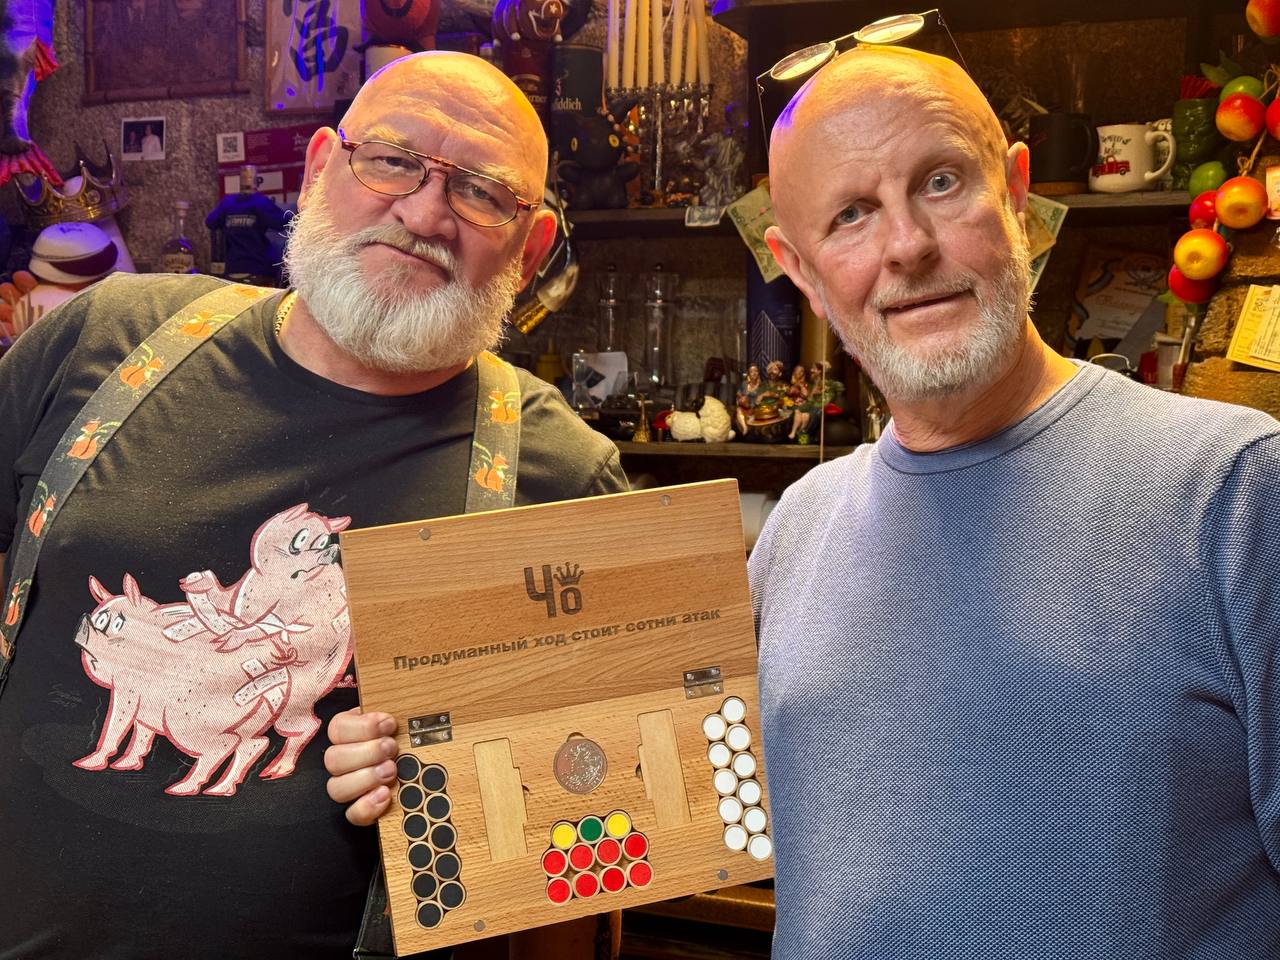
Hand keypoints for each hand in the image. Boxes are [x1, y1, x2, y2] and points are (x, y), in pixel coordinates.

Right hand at [324, 707, 398, 825]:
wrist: (420, 767)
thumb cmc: (408, 738)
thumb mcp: (404, 718)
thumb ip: (397, 711)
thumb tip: (398, 708)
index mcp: (349, 733)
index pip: (338, 728)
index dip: (363, 726)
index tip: (389, 724)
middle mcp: (343, 760)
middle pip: (334, 759)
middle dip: (367, 752)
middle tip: (392, 748)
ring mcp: (348, 787)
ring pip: (336, 787)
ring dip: (365, 778)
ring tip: (391, 771)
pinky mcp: (359, 810)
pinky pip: (352, 814)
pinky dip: (367, 806)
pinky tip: (386, 795)